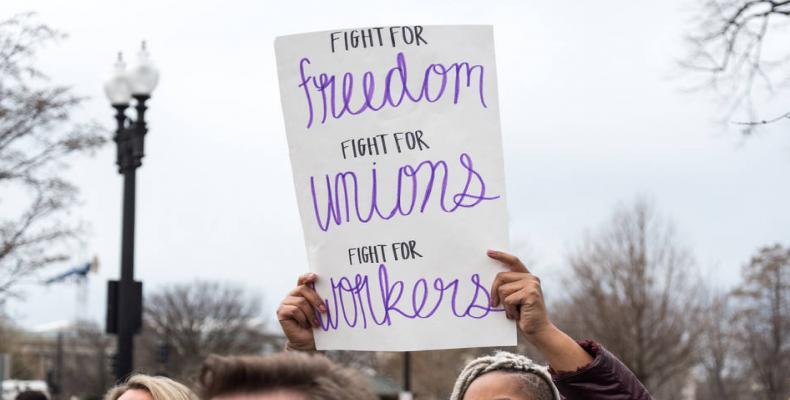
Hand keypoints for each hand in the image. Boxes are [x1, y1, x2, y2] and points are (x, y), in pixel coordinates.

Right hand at [276, 273, 324, 350]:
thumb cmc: (317, 327)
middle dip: (316, 299)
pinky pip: (294, 310)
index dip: (307, 276)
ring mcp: (285, 303)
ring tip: (315, 324)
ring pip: (301, 302)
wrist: (308, 343)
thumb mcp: (320, 311)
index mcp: (301, 293)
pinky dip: (303, 319)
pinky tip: (305, 325)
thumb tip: (329, 292)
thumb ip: (320, 300)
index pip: (302, 280)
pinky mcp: (281, 311)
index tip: (315, 277)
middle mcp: (292, 295)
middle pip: (303, 289)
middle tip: (324, 310)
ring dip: (311, 314)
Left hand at [488, 250, 593, 370]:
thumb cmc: (523, 316)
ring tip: (514, 311)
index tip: (488, 252)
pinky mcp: (530, 293)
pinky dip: (509, 310)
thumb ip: (507, 287)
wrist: (538, 331)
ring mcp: (532, 285)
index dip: (501, 256)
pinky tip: (518, 315)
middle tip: (494, 304)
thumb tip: (489, 280)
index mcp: (527, 277)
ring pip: (503, 289)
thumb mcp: (513, 298)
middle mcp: (531, 278)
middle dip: (493, 291)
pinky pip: (508, 299)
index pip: (513, 261)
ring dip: (504, 305)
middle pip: (501, 276)